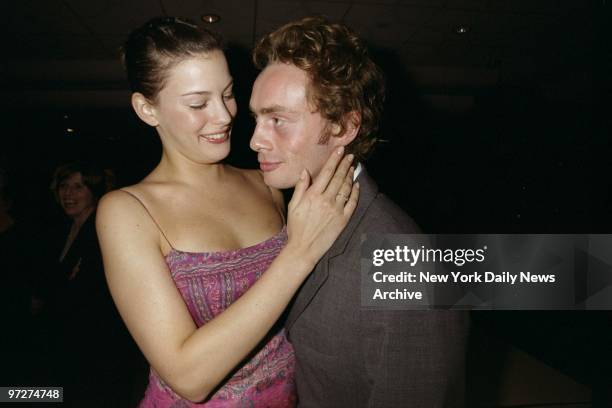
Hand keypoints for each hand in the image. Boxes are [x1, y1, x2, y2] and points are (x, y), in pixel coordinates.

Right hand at [285, 146, 359, 267]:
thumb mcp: (293, 205)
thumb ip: (301, 187)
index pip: (327, 172)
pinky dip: (355, 192)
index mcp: (313, 194)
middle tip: (350, 155)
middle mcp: (326, 200)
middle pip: (339, 177)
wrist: (304, 248)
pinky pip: (352, 202)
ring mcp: (336, 210)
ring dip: (350, 175)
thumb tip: (305, 171)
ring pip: (346, 187)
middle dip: (345, 164)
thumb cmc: (296, 227)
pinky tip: (356, 185)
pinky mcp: (343, 219)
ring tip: (353, 166)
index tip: (340, 150)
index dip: (334, 159)